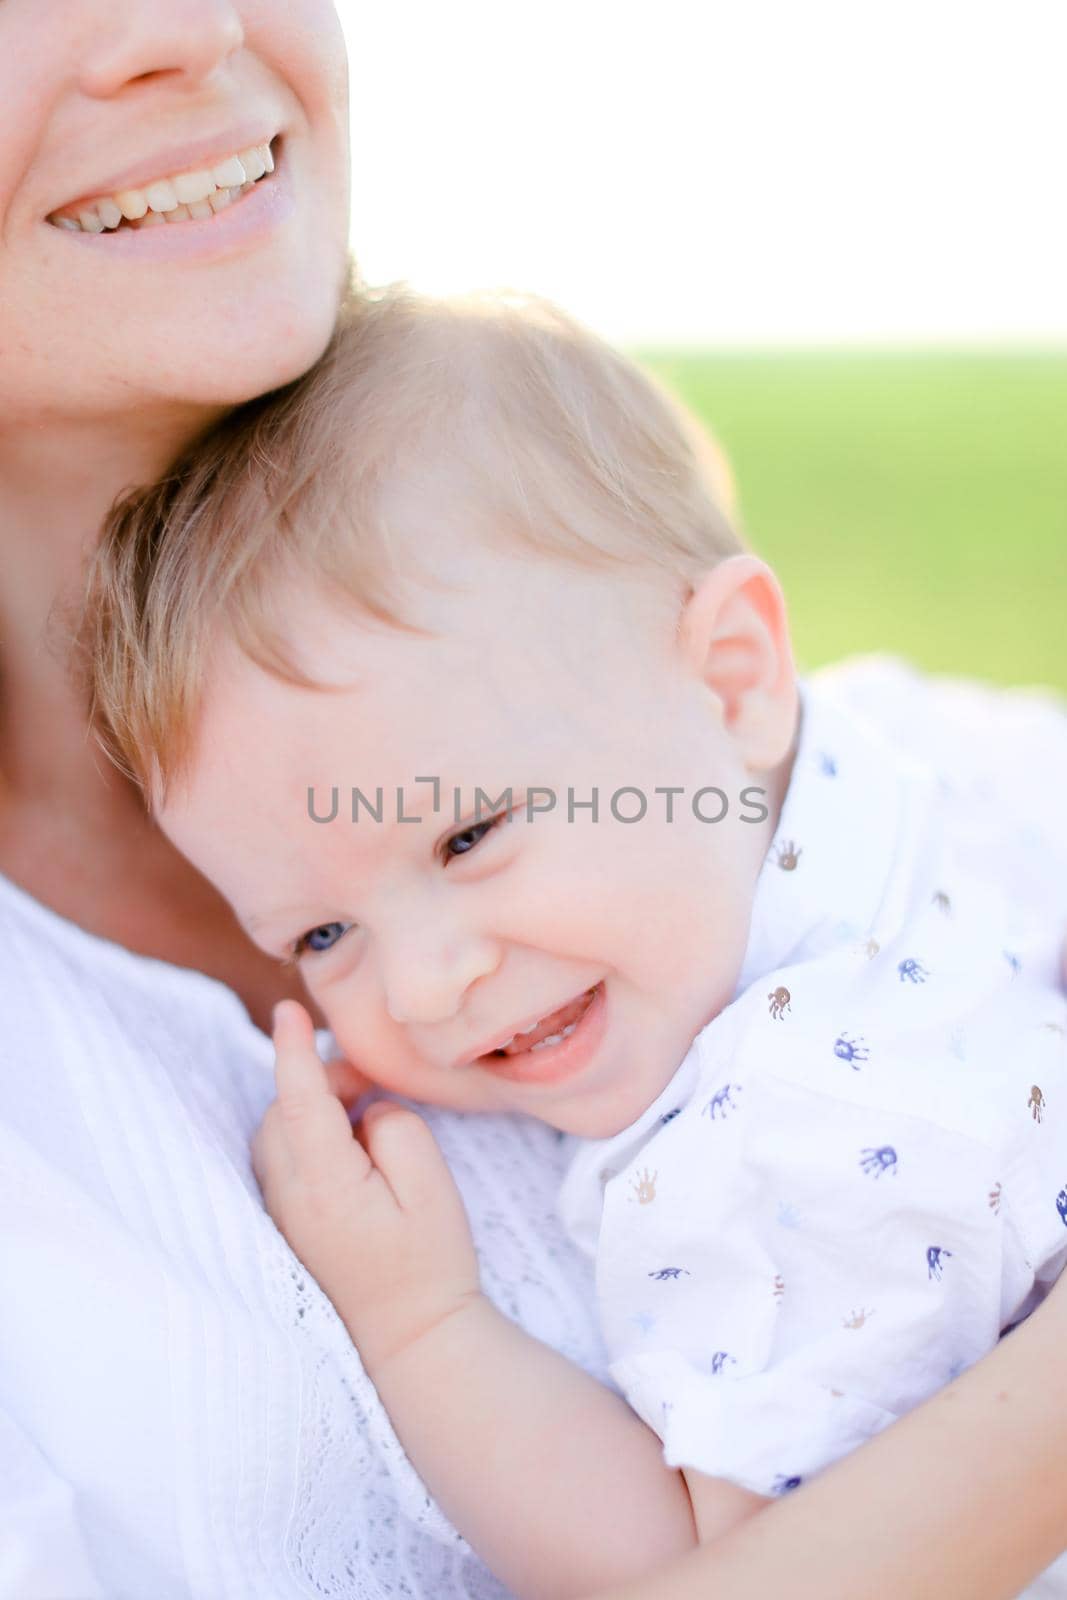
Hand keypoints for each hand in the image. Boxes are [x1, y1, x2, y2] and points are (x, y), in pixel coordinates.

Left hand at [252, 999, 482, 1372]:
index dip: (292, 1050)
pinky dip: (308, 1136)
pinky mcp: (289, 1226)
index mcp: (326, 1184)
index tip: (288, 1010)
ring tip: (365, 1114)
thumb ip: (396, 1130)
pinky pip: (283, 1161)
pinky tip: (351, 1149)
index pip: (298, 1100)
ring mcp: (284, 1216)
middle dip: (319, 1081)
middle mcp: (291, 1198)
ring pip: (278, 1135)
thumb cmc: (429, 1263)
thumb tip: (366, 1111)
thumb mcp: (431, 1188)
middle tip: (373, 1083)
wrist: (412, 1341)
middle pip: (282, 1112)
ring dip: (312, 1109)